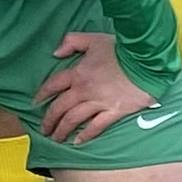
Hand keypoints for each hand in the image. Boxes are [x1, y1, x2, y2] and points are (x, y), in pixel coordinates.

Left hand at [29, 30, 158, 145]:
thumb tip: (56, 52)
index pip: (53, 85)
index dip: (42, 94)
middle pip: (60, 107)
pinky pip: (97, 126)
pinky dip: (86, 135)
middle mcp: (84, 90)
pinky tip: (78, 142)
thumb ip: (72, 42)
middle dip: (49, 119)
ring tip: (56, 138)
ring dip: (62, 130)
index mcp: (78, 73)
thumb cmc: (121, 49)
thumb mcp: (93, 39)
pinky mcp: (114, 111)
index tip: (35, 103)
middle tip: (44, 129)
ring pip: (74, 119)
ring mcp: (99, 102)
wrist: (146, 62)